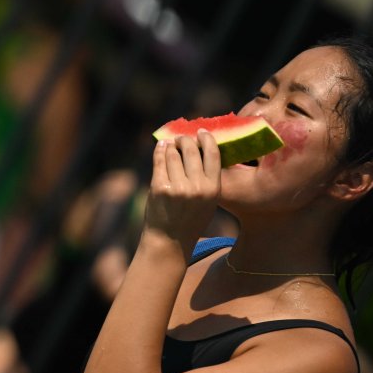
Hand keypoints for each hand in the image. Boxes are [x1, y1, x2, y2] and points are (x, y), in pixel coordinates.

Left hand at [145, 131, 220, 249]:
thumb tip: (200, 147)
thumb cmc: (190, 219)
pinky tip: (161, 147)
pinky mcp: (159, 188)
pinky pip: (159, 161)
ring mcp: (177, 187)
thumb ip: (208, 178)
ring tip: (170, 144)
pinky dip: (160, 151)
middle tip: (181, 137)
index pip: (213, 154)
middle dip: (185, 139)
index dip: (207, 139)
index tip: (201, 132)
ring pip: (173, 153)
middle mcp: (196, 186)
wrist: (169, 240)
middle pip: (191, 149)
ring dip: (171, 145)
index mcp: (213, 188)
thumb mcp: (209, 201)